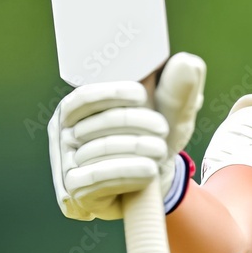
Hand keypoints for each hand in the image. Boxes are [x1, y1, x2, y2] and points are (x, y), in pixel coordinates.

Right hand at [48, 53, 205, 219]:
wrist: (151, 181)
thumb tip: (187, 62)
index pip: (84, 97)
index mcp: (78, 107)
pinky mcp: (73, 190)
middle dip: (134, 123)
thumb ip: (178, 89)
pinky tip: (149, 172)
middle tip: (164, 130)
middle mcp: (64, 133)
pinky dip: (126, 172)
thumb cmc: (154, 137)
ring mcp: (65, 162)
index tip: (141, 94)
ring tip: (161, 153)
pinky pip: (96, 177)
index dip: (110, 93)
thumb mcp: (170, 114)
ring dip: (135, 150)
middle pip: (96, 123)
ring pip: (97, 150)